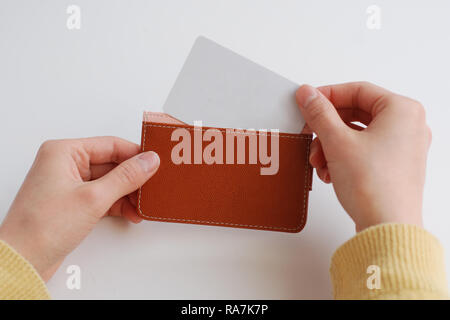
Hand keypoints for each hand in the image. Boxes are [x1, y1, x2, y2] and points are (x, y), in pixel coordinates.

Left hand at [0, 137, 159, 280]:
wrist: (22, 260)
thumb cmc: (42, 227)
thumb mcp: (93, 198)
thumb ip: (126, 177)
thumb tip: (148, 161)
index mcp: (64, 152)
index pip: (110, 145)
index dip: (135, 154)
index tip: (155, 163)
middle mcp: (65, 164)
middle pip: (111, 164)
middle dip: (133, 179)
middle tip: (152, 187)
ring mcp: (69, 184)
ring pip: (109, 181)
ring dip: (127, 194)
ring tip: (141, 206)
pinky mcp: (73, 202)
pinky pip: (102, 196)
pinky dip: (117, 204)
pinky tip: (130, 213)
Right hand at [296, 82, 430, 231]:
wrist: (387, 229)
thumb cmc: (374, 187)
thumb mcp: (337, 142)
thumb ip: (319, 113)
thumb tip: (308, 94)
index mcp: (402, 111)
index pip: (357, 90)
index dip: (327, 95)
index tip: (307, 102)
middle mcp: (408, 126)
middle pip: (356, 113)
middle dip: (327, 128)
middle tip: (309, 133)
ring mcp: (403, 147)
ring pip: (357, 134)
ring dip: (331, 145)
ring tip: (318, 161)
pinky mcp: (395, 165)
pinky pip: (363, 150)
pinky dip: (342, 157)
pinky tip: (329, 172)